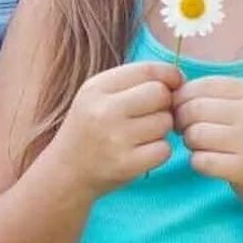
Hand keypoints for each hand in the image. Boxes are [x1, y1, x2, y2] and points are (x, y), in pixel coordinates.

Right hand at [46, 61, 180, 197]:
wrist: (65, 173)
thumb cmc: (90, 129)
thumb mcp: (97, 95)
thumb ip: (132, 82)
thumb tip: (177, 77)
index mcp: (96, 88)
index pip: (147, 70)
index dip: (169, 74)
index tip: (175, 82)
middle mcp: (104, 111)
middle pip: (160, 94)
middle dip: (165, 103)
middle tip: (154, 113)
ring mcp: (115, 140)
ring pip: (165, 122)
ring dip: (162, 128)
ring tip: (144, 134)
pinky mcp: (126, 165)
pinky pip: (164, 149)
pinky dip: (160, 151)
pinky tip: (144, 151)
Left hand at [174, 74, 242, 203]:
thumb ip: (212, 96)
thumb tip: (170, 94)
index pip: (202, 85)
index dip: (182, 97)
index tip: (182, 109)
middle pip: (194, 109)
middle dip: (181, 120)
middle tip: (186, 130)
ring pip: (195, 134)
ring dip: (189, 142)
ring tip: (199, 145)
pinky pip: (201, 161)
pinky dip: (197, 161)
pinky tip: (207, 161)